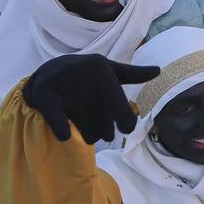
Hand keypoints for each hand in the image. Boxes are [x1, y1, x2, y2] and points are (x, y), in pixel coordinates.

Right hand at [22, 54, 159, 143]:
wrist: (46, 73)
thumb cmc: (86, 75)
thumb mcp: (109, 70)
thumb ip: (133, 74)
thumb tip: (159, 70)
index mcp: (101, 68)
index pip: (120, 105)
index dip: (126, 123)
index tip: (126, 128)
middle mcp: (82, 74)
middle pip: (104, 123)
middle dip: (106, 131)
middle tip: (103, 131)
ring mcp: (61, 84)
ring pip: (86, 130)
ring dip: (89, 136)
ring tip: (87, 130)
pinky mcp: (44, 97)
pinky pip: (61, 127)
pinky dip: (65, 134)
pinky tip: (66, 132)